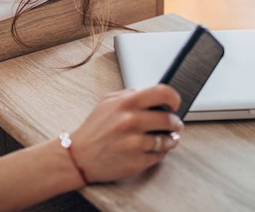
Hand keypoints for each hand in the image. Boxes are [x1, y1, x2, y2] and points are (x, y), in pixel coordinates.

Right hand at [69, 85, 183, 182]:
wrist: (79, 157)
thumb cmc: (94, 130)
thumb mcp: (106, 103)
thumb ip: (128, 94)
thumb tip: (149, 93)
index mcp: (126, 103)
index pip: (162, 93)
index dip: (174, 98)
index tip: (175, 104)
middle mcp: (131, 121)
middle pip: (169, 119)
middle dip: (175, 123)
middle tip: (174, 125)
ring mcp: (135, 143)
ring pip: (167, 140)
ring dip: (169, 140)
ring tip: (164, 139)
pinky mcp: (137, 161)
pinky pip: (159, 156)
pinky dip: (158, 153)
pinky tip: (151, 149)